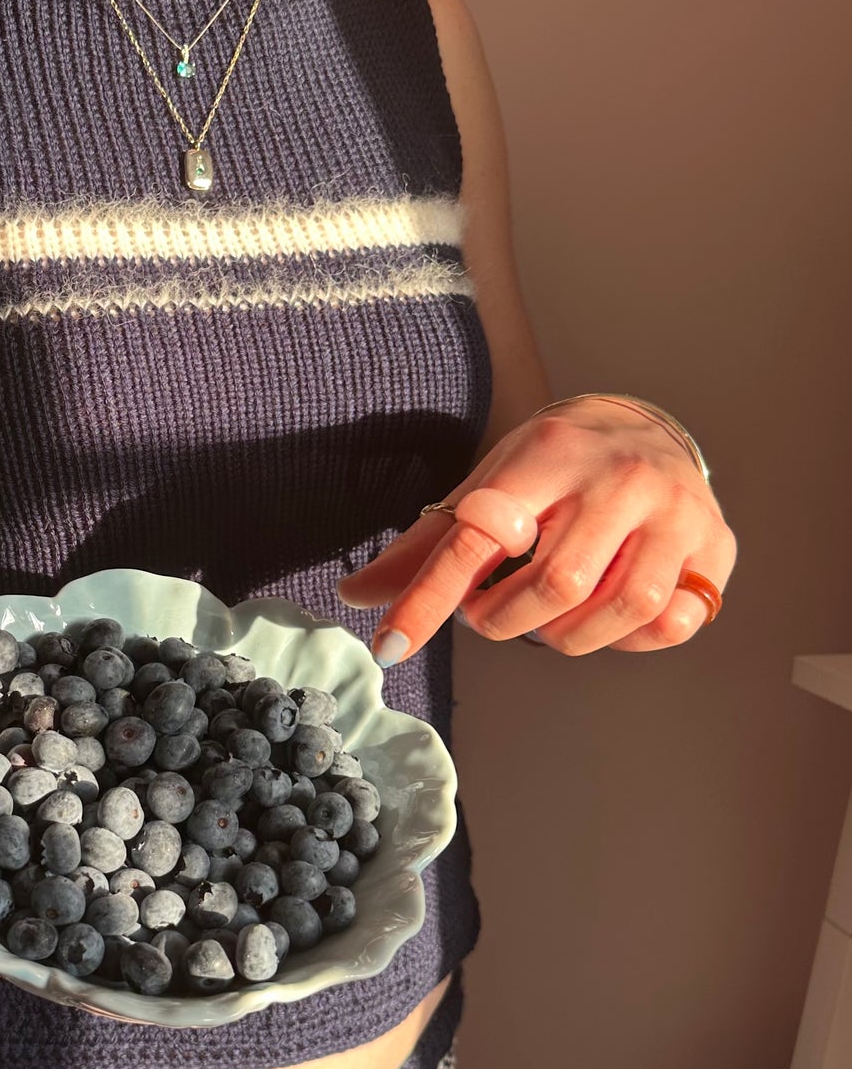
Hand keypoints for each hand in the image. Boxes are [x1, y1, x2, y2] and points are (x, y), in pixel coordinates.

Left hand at [336, 397, 735, 662]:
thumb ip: (426, 545)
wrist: (640, 423)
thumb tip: (355, 595)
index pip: (476, 537)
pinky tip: (605, 622)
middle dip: (505, 620)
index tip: (390, 645)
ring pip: (619, 610)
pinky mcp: (714, 544)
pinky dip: (631, 640)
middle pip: (554, 586)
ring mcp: (675, 511)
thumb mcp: (485, 484)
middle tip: (492, 613)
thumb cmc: (550, 463)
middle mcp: (618, 478)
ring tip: (546, 619)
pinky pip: (673, 620)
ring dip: (567, 637)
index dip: (429, 599)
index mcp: (546, 456)